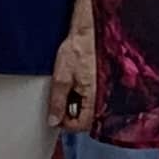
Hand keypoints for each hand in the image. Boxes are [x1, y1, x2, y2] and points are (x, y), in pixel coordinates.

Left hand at [51, 7, 97, 130]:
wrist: (89, 32)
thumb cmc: (79, 49)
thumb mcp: (61, 77)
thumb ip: (57, 102)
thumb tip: (54, 120)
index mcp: (93, 99)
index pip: (80, 126)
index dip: (64, 123)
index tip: (55, 115)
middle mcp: (102, 97)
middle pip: (85, 119)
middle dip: (71, 113)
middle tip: (61, 98)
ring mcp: (104, 91)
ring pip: (88, 109)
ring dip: (76, 103)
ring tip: (69, 86)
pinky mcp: (103, 83)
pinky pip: (92, 98)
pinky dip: (81, 94)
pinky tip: (76, 81)